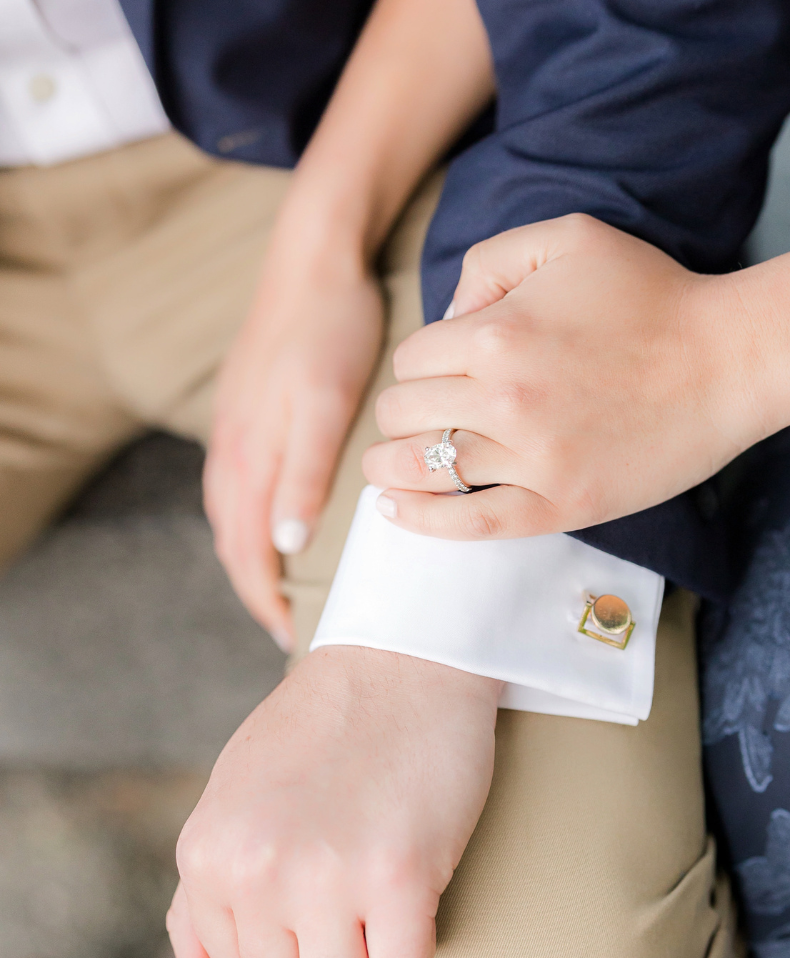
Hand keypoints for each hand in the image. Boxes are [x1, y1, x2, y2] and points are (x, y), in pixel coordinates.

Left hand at [167, 646, 500, 957]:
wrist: (401, 662)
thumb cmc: (321, 737)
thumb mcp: (234, 808)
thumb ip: (202, 905)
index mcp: (208, 856)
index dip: (287, 936)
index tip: (314, 878)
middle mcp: (256, 872)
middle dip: (326, 954)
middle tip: (351, 879)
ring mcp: (327, 878)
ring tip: (380, 892)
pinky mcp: (400, 877)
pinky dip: (416, 947)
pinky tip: (415, 888)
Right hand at [204, 249, 383, 649]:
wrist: (313, 260)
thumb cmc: (332, 330)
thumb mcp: (326, 404)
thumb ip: (304, 476)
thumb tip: (286, 546)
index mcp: (252, 456)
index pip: (249, 552)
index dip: (268, 599)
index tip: (293, 637)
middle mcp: (232, 449)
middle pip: (232, 542)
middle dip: (256, 590)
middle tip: (287, 629)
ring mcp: (233, 429)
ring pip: (229, 515)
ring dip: (247, 558)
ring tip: (275, 589)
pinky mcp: (242, 411)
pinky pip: (233, 485)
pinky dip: (244, 520)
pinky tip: (266, 521)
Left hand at [362, 214, 766, 540]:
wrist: (729, 362)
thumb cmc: (654, 295)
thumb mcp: (569, 240)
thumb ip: (492, 263)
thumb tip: (448, 317)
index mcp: (497, 335)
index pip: (412, 360)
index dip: (419, 366)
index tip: (441, 374)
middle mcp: (505, 400)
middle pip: (405, 415)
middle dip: (401, 415)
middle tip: (413, 420)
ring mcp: (532, 460)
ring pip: (425, 472)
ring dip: (393, 470)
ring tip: (388, 471)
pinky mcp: (560, 505)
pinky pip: (470, 524)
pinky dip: (423, 522)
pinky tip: (395, 513)